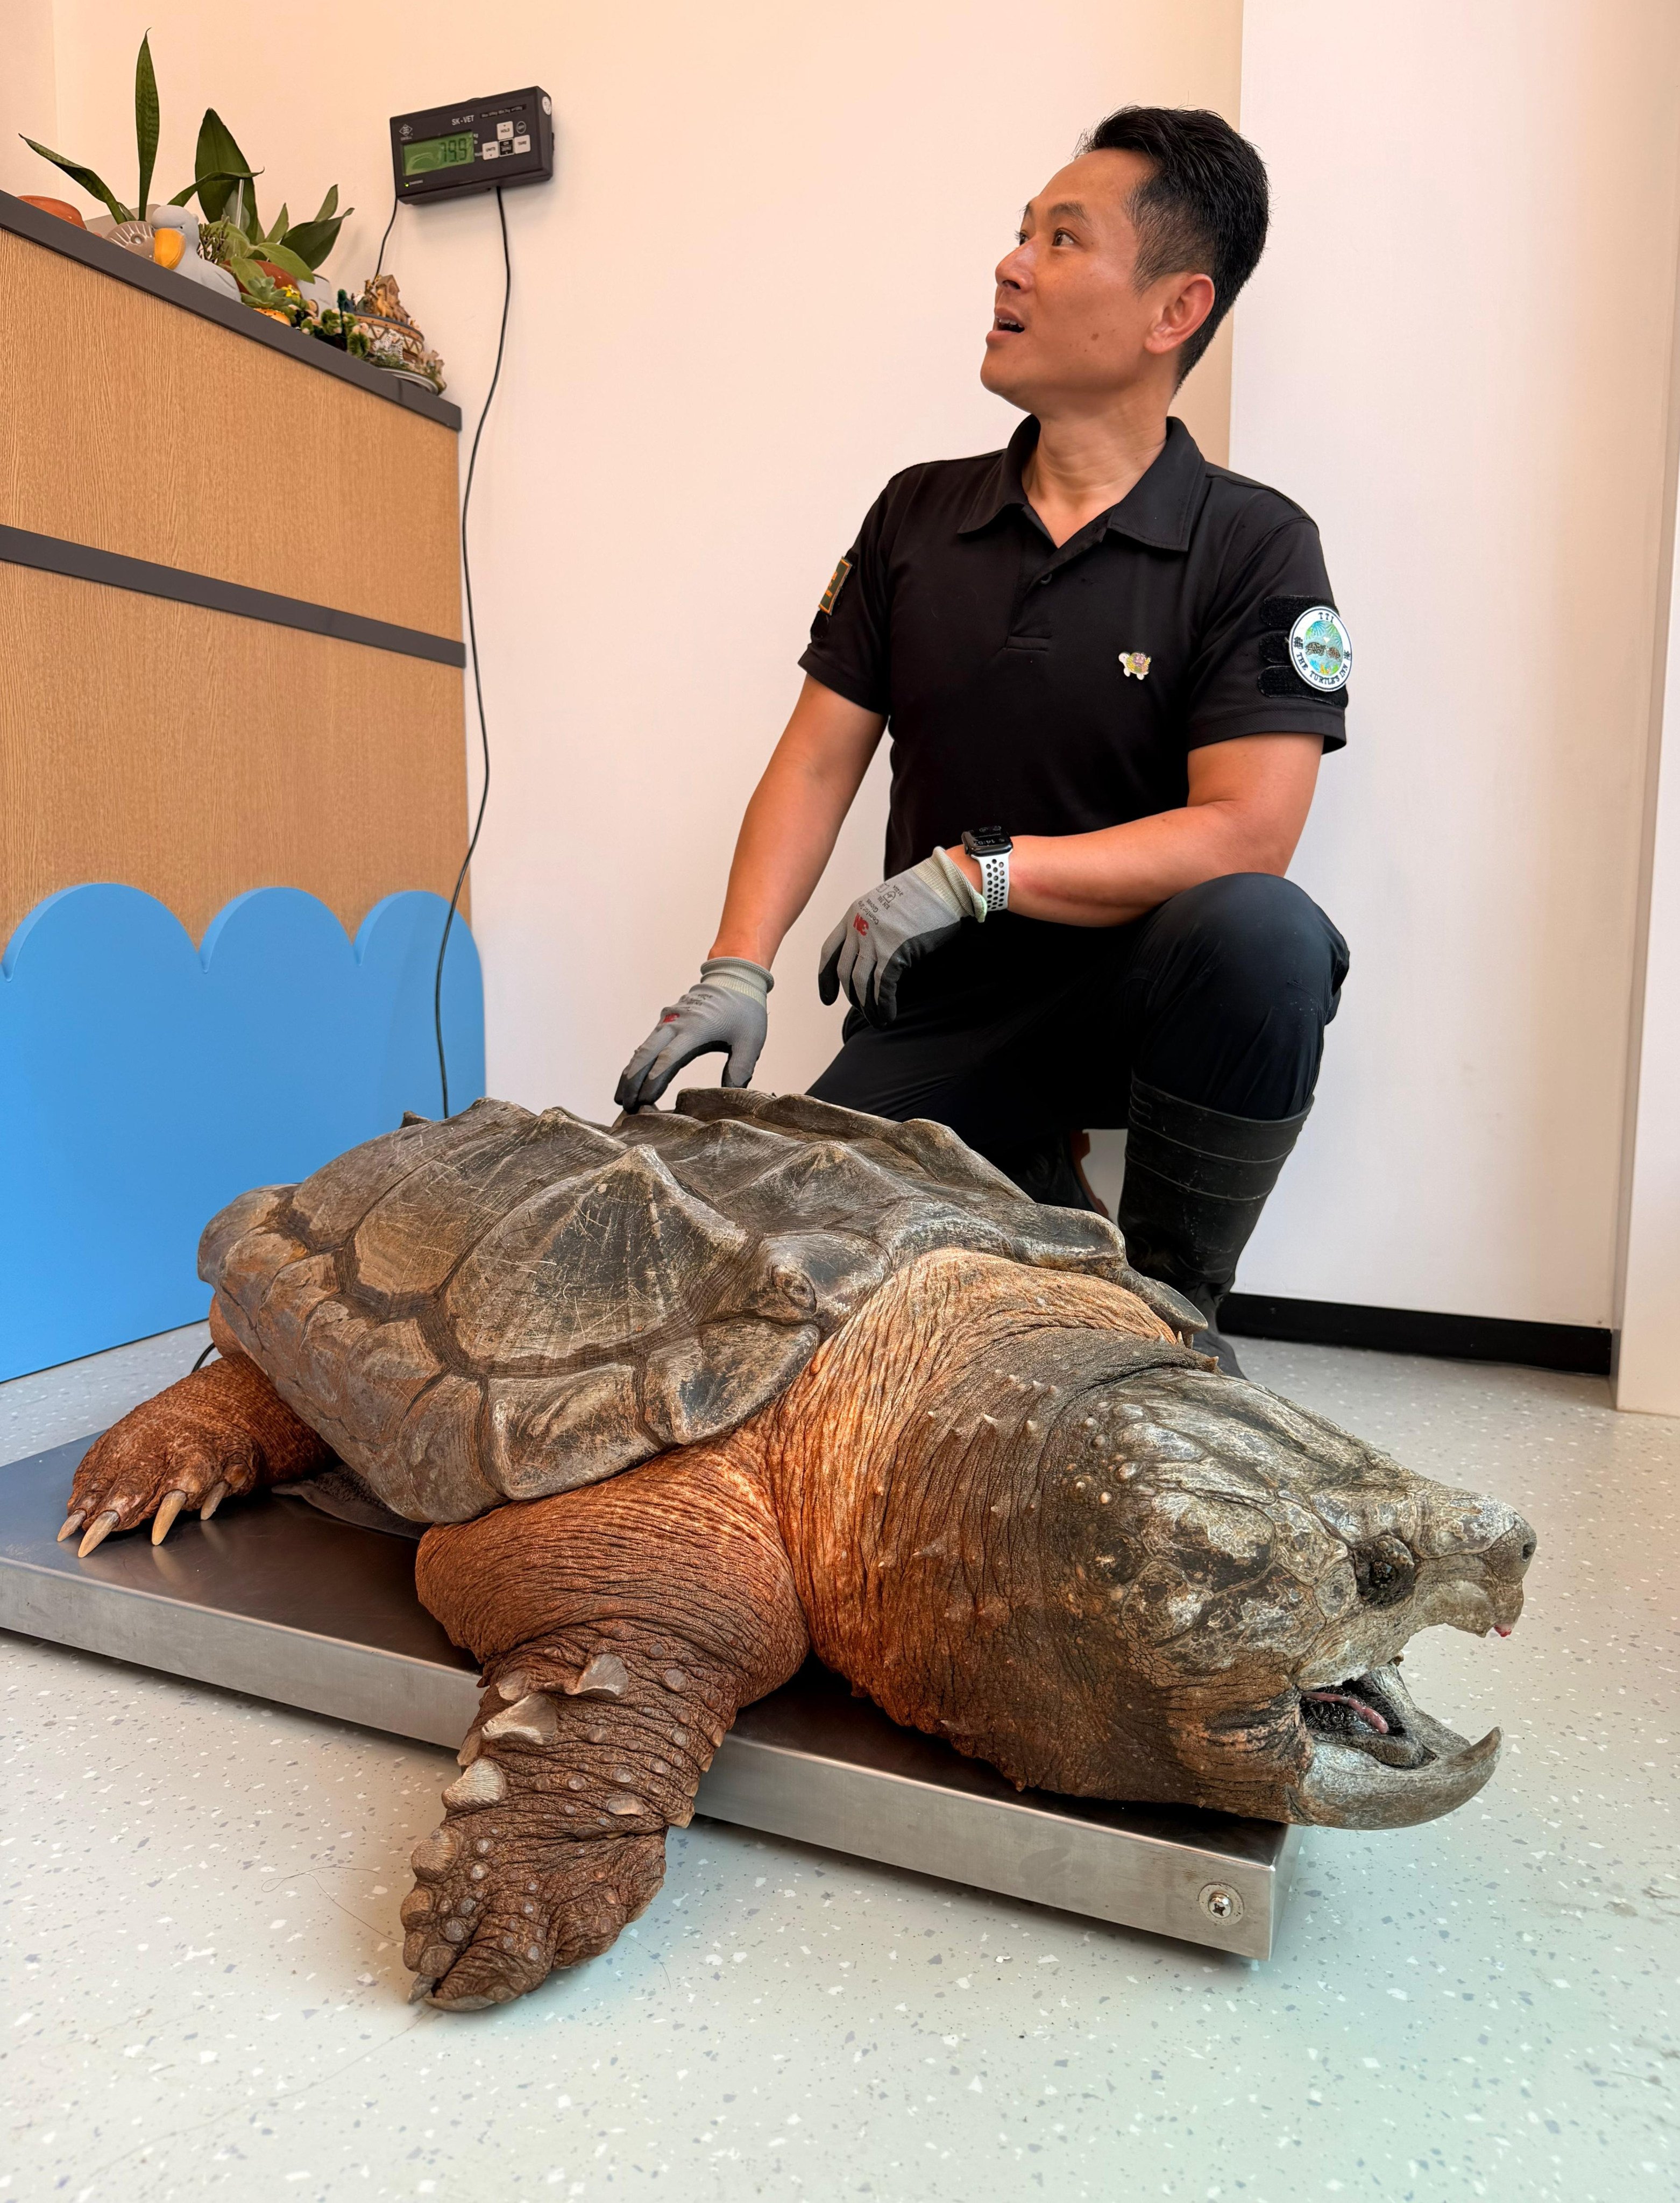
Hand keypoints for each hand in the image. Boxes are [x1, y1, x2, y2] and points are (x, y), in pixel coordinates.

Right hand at [614, 958, 772, 1111]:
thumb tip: (731, 1094)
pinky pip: (648, 1043)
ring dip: (630, 1073)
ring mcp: (669, 1020)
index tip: (645, 1100)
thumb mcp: (751, 1040)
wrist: (735, 978)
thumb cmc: (745, 1010)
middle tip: (626, 1106)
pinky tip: (630, 1079)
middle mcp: (676, 1022)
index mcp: (696, 1028)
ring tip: (621, 1098)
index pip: (669, 1057)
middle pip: (647, 1054)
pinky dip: (637, 1062)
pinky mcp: (667, 1020)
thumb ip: (740, 1068)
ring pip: (642, 1049)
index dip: (655, 1080)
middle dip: (633, 1081)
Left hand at [817, 847, 985, 1025]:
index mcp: (854, 914)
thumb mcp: (888, 905)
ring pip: (860, 983)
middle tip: (862, 1010)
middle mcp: (858, 927)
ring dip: (867, 1006)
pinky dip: (882, 1005)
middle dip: (851, 996)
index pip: (829, 951)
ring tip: (876, 1019)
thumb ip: (876, 927)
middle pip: (844, 971)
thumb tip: (876, 956)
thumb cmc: (925, 895)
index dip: (825, 978)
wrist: (945, 884)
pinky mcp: (893, 951)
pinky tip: (888, 1015)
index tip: (827, 998)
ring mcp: (874, 939)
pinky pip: (881, 987)